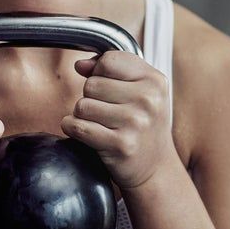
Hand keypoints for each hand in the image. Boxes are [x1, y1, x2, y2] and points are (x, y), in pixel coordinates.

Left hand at [61, 52, 177, 190]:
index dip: (100, 73)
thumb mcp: (140, 90)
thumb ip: (111, 70)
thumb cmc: (143, 124)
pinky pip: (78, 127)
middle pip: (91, 84)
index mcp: (155, 80)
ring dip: (84, 115)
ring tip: (102, 124)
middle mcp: (148, 100)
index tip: (109, 88)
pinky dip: (73, 129)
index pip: (108, 61)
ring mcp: (135, 123)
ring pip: (82, 106)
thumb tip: (80, 65)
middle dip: (92, 97)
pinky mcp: (121, 145)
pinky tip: (88, 134)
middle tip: (108, 112)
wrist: (156, 167)